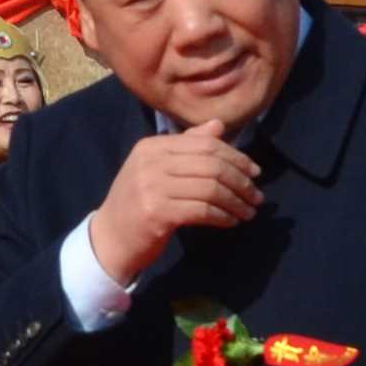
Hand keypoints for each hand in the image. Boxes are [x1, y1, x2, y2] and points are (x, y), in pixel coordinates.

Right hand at [87, 120, 262, 287]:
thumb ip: (187, 146)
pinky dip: (222, 216)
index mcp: (152, 146)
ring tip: (248, 212)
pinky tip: (231, 221)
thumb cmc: (137, 203)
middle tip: (256, 196)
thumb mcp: (158, 169)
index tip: (255, 172)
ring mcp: (152, 187)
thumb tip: (218, 125)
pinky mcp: (157, 213)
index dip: (236, 156)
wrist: (109, 239)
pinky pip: (202, 210)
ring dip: (236, 201)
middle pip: (211, 164)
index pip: (205, 143)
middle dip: (241, 180)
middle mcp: (151, 162)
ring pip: (210, 188)